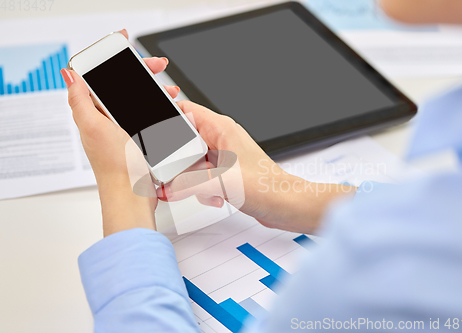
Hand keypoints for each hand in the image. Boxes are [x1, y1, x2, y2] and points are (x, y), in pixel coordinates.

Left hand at [61, 29, 180, 236]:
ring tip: (169, 90)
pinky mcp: (138, 139)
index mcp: (94, 114)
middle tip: (158, 67)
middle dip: (141, 73)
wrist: (134, 196)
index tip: (132, 54)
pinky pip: (148, 115)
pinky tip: (170, 108)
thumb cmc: (117, 168)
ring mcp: (123, 129)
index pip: (101, 78)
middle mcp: (106, 120)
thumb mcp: (96, 129)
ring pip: (138, 99)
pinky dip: (159, 107)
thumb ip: (80, 101)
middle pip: (122, 86)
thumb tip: (69, 75)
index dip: (116, 62)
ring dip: (154, 90)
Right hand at [157, 102, 357, 233]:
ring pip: (189, 162)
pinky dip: (199, 188)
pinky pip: (199, 176)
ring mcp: (222, 157)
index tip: (149, 129)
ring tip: (200, 190)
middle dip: (175, 161)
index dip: (165, 117)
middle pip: (182, 141)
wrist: (285, 206)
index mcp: (221, 129)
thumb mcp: (221, 182)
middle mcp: (221, 140)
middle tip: (170, 174)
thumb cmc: (267, 187)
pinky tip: (213, 198)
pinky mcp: (224, 173)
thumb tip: (167, 186)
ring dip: (188, 179)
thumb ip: (188, 182)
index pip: (184, 110)